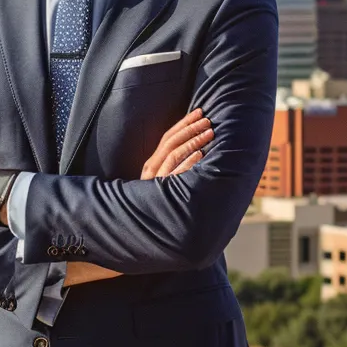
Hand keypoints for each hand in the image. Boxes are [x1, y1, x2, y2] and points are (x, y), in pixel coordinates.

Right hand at [63, 110, 215, 287]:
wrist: (137, 234)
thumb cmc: (154, 207)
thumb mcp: (160, 183)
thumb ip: (173, 167)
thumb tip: (195, 149)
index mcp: (151, 165)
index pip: (167, 137)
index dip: (183, 123)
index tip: (199, 112)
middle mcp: (151, 172)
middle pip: (171, 143)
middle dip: (190, 129)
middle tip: (208, 120)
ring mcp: (156, 183)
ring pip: (174, 156)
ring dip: (193, 142)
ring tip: (209, 133)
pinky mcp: (161, 195)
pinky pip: (177, 176)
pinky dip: (188, 164)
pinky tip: (201, 156)